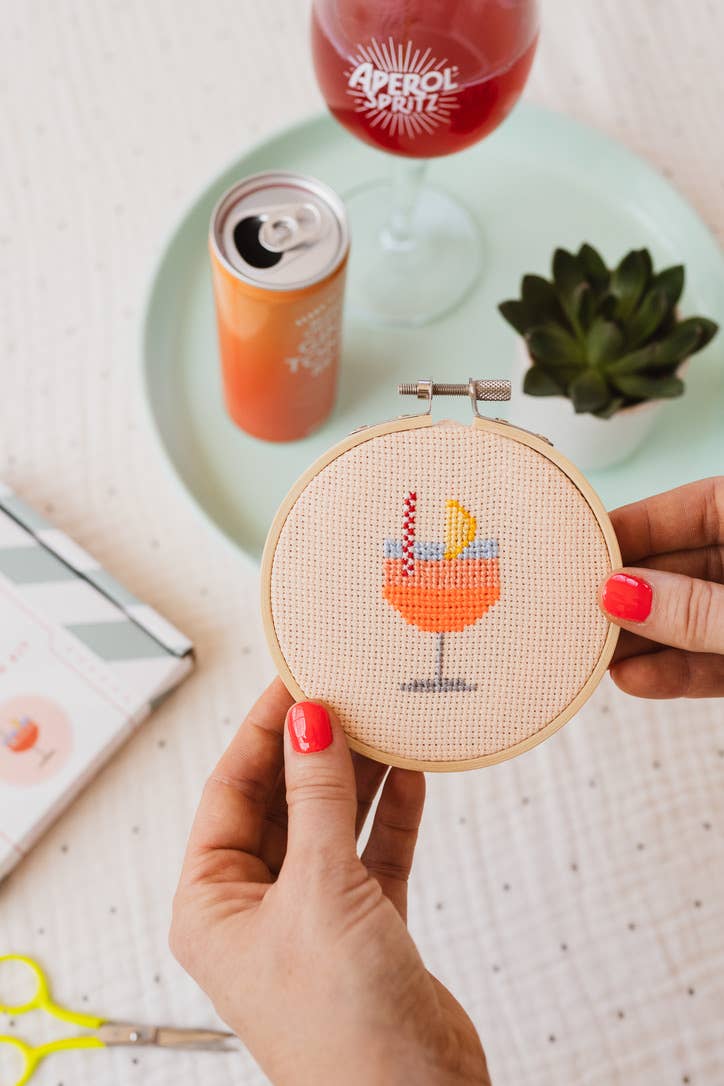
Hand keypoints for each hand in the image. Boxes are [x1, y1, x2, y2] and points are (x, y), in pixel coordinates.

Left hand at [170, 679, 488, 1085]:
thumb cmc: (343, 1027)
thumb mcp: (321, 889)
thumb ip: (317, 797)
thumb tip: (307, 720)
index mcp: (213, 904)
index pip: (230, 791)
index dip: (262, 731)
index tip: (296, 679)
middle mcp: (257, 908)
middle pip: (281, 802)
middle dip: (313, 749)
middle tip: (345, 692)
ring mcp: (313, 917)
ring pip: (331, 823)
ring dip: (358, 775)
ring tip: (383, 720)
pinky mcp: (365, 929)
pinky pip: (373, 853)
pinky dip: (392, 815)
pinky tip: (411, 773)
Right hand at [599, 477, 723, 697]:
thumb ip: (696, 608)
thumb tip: (619, 595)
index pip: (695, 507)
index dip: (635, 526)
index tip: (580, 547)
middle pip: (684, 568)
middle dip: (629, 593)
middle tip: (572, 610)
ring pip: (693, 618)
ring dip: (644, 640)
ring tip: (591, 654)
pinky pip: (714, 658)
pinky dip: (677, 670)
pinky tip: (633, 678)